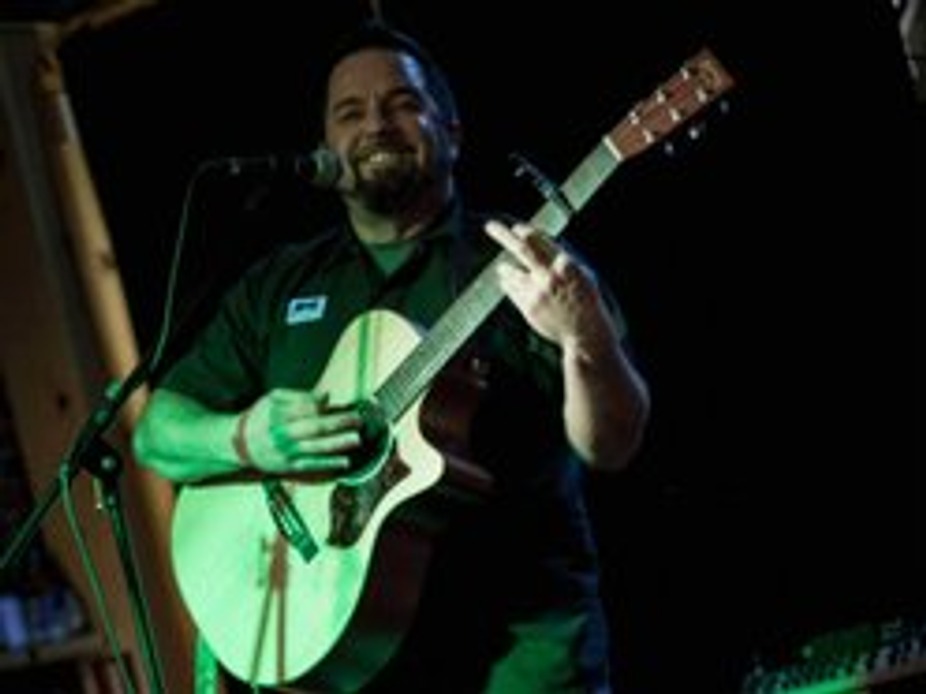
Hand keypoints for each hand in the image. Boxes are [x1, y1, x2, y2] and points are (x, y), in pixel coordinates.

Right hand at [239, 388, 362, 472]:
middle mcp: (283, 434)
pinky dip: (329, 464)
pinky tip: (344, 461)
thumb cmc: (260, 416)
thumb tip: (326, 395)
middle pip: (315, 428)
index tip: (334, 402)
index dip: (322, 405)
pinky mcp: (289, 467)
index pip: (306, 408)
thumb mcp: (273, 398)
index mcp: (278, 414)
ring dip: (338, 444)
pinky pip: (312, 465)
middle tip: (357, 419)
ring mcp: (287, 452)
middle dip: (339, 423)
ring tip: (356, 439)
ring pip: (316, 448)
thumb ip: (299, 396)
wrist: (239, 443)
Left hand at [483, 219, 615, 352]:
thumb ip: (560, 257)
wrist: (585, 332)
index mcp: (565, 265)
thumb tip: (537, 239)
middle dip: (503, 235)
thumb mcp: (581, 272)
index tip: (516, 228)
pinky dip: (509, 284)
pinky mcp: (528, 308)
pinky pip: (510, 289)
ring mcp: (537, 293)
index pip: (539, 240)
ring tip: (507, 269)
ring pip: (510, 271)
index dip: (524, 231)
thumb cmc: (584, 299)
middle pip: (522, 249)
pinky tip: (515, 286)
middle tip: (490, 226)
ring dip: (505, 268)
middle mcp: (549, 277)